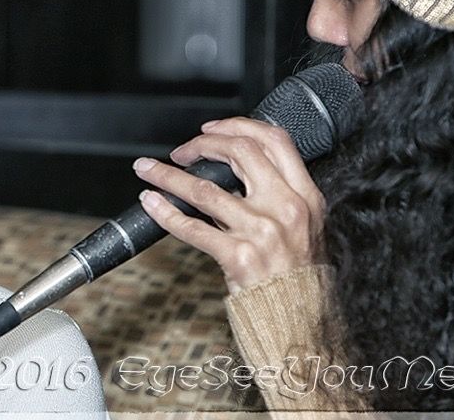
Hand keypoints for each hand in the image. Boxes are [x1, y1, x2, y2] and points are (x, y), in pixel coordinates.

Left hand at [134, 117, 325, 293]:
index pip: (274, 140)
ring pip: (205, 189)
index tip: (213, 129)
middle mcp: (287, 208)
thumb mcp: (304, 228)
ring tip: (148, 169)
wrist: (299, 326)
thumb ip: (279, 196)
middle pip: (240, 151)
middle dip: (203, 144)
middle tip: (181, 151)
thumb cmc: (297, 278)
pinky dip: (166, 212)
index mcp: (306, 196)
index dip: (238, 126)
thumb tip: (238, 167)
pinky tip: (152, 203)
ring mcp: (263, 232)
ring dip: (168, 174)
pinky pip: (193, 227)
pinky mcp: (239, 257)